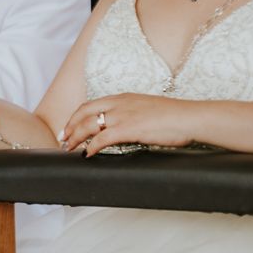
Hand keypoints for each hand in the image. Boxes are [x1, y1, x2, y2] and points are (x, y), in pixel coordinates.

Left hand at [62, 93, 196, 156]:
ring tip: (69, 148)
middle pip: (84, 112)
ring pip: (89, 125)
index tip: (70, 126)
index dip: (77, 116)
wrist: (189, 118)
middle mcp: (119, 104)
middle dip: (70, 126)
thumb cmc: (175, 117)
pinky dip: (91, 147)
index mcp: (123, 98)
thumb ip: (132, 116)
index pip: (92, 104)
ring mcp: (123, 115)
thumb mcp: (147, 110)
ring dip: (76, 138)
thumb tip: (124, 129)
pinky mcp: (128, 129)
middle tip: (63, 138)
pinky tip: (87, 154)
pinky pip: (102, 139)